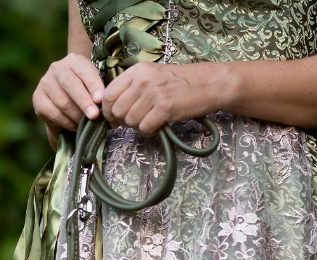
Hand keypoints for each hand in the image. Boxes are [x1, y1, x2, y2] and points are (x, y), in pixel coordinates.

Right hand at [33, 53, 105, 145]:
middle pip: (70, 85)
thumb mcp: (92, 87)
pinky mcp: (37, 98)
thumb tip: (102, 103)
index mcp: (74, 61)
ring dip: (76, 116)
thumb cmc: (83, 93)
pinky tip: (74, 126)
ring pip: (62, 101)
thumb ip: (97, 91)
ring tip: (85, 123)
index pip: (84, 70)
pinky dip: (66, 122)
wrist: (63, 102)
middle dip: (84, 102)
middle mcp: (57, 68)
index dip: (93, 85)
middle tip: (94, 116)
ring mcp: (45, 82)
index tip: (100, 99)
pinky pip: (54, 113)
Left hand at [102, 61, 231, 134]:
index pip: (108, 94)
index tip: (114, 120)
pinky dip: (150, 131)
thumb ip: (132, 87)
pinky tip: (158, 126)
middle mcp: (143, 79)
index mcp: (137, 70)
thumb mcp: (152, 76)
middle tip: (136, 122)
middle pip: (117, 110)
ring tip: (150, 121)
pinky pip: (145, 127)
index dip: (108, 111)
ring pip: (130, 121)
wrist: (209, 83)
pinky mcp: (165, 107)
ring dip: (138, 127)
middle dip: (124, 122)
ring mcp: (154, 92)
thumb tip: (113, 108)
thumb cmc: (180, 83)